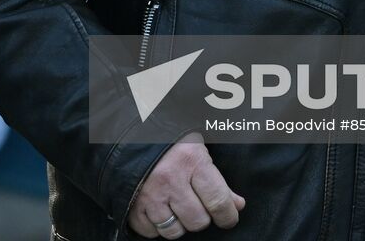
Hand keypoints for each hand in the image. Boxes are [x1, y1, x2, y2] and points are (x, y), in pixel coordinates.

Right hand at [127, 132, 244, 237]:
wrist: (128, 134)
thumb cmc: (169, 142)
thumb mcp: (197, 152)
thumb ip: (218, 182)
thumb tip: (236, 205)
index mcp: (191, 160)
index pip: (218, 201)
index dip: (228, 216)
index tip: (228, 217)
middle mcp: (170, 179)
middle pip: (198, 221)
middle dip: (201, 217)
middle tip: (196, 205)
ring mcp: (149, 194)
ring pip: (175, 231)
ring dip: (179, 224)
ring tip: (176, 208)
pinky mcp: (132, 205)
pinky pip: (150, 232)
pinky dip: (156, 226)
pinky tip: (158, 210)